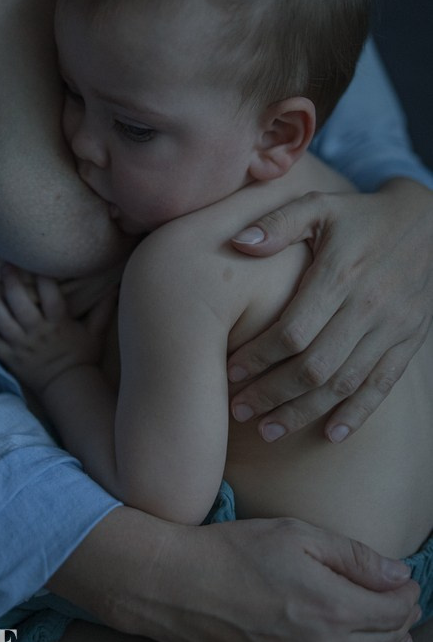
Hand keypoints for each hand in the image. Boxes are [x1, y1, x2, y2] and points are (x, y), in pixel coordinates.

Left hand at [0, 264, 115, 392]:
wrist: (69, 387)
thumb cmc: (83, 358)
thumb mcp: (96, 333)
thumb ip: (103, 309)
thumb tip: (118, 286)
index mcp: (59, 324)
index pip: (50, 296)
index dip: (42, 277)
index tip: (35, 260)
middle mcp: (38, 332)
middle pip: (20, 304)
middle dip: (10, 282)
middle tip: (4, 265)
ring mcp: (21, 345)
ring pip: (1, 320)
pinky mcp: (9, 357)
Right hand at [50, 508, 418, 641]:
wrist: (176, 586)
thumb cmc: (233, 552)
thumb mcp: (296, 535)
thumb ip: (353, 556)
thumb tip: (398, 574)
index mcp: (332, 609)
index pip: (394, 611)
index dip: (407, 594)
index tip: (407, 581)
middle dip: (402, 621)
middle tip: (403, 601)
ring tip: (391, 629)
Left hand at [227, 178, 432, 442]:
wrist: (429, 223)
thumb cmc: (360, 216)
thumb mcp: (319, 205)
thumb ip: (278, 223)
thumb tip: (237, 243)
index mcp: (340, 275)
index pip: (292, 330)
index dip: (258, 356)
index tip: (230, 372)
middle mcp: (368, 306)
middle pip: (315, 366)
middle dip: (273, 393)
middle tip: (239, 411)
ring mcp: (393, 327)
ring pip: (345, 383)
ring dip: (305, 412)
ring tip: (269, 432)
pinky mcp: (409, 339)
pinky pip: (384, 385)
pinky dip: (358, 413)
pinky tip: (331, 435)